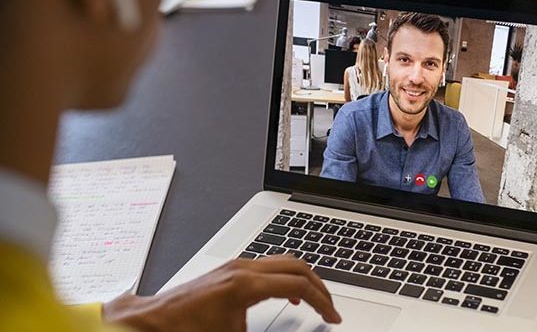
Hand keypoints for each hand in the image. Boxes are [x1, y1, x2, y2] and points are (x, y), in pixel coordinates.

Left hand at [103, 255, 341, 331]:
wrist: (152, 323)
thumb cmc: (185, 331)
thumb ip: (268, 331)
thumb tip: (292, 329)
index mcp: (247, 285)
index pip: (299, 286)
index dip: (323, 303)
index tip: (333, 318)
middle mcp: (243, 268)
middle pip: (298, 266)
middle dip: (320, 287)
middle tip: (331, 309)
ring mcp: (236, 266)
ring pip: (284, 262)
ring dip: (304, 279)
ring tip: (316, 301)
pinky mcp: (230, 270)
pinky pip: (269, 266)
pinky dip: (287, 278)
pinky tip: (289, 296)